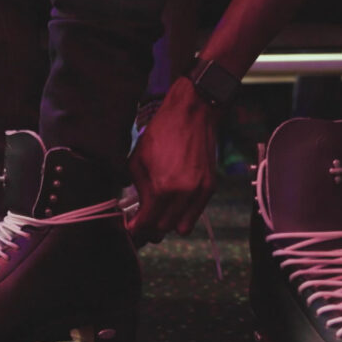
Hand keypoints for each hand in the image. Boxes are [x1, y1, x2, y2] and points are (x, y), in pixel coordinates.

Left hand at [127, 77, 219, 244]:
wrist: (191, 113)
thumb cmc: (163, 132)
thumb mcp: (137, 159)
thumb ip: (137, 188)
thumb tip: (136, 207)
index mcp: (162, 186)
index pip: (147, 221)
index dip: (136, 227)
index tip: (131, 226)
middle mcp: (183, 193)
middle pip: (164, 228)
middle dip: (150, 227)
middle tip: (143, 219)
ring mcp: (199, 191)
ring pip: (183, 227)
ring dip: (169, 224)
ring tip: (160, 214)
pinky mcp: (210, 186)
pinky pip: (197, 214)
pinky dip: (184, 215)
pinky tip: (174, 205)